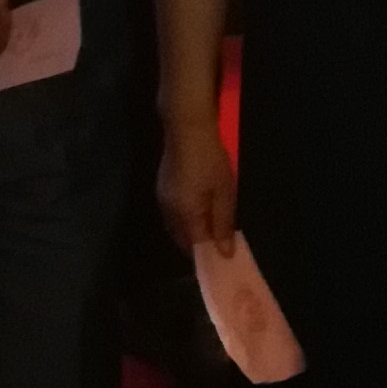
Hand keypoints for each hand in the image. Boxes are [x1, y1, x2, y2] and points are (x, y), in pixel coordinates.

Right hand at [157, 119, 237, 253]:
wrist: (187, 127)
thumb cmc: (210, 160)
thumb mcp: (224, 193)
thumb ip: (223, 225)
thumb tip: (225, 253)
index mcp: (184, 215)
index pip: (194, 248)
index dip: (208, 257)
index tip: (222, 261)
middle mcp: (168, 211)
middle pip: (181, 239)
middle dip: (198, 246)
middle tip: (219, 245)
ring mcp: (162, 197)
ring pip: (175, 226)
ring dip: (190, 232)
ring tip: (210, 228)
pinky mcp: (161, 186)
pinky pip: (172, 212)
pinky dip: (184, 218)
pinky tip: (197, 209)